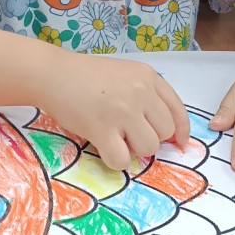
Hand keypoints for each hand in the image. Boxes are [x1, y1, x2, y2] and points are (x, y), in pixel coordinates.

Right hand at [44, 56, 189, 172]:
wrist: (53, 74)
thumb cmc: (87, 76)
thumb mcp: (126, 74)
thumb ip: (147, 95)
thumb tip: (169, 132)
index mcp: (148, 77)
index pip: (177, 109)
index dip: (181, 131)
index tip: (179, 143)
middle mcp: (140, 92)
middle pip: (165, 132)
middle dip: (149, 138)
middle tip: (127, 132)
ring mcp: (122, 110)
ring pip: (148, 147)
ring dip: (133, 149)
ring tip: (114, 135)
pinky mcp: (102, 128)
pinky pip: (122, 160)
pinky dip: (115, 160)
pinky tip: (104, 145)